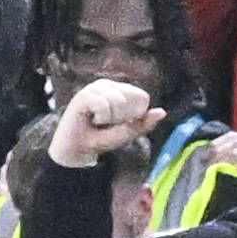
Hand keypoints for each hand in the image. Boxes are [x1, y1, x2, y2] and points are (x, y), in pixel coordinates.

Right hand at [46, 77, 165, 168]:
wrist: (74, 152)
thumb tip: (162, 112)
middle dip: (123, 118)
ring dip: (110, 119)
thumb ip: (142, 124)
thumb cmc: (98, 140)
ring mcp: (94, 88)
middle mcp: (107, 85)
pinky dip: (101, 118)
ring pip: (118, 102)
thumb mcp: (125, 134)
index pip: (141, 98)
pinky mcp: (84, 95)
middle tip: (106, 125)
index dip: (135, 116)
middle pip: (132, 99)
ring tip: (97, 122)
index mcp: (119, 90)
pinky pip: (104, 105)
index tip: (118, 124)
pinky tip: (90, 120)